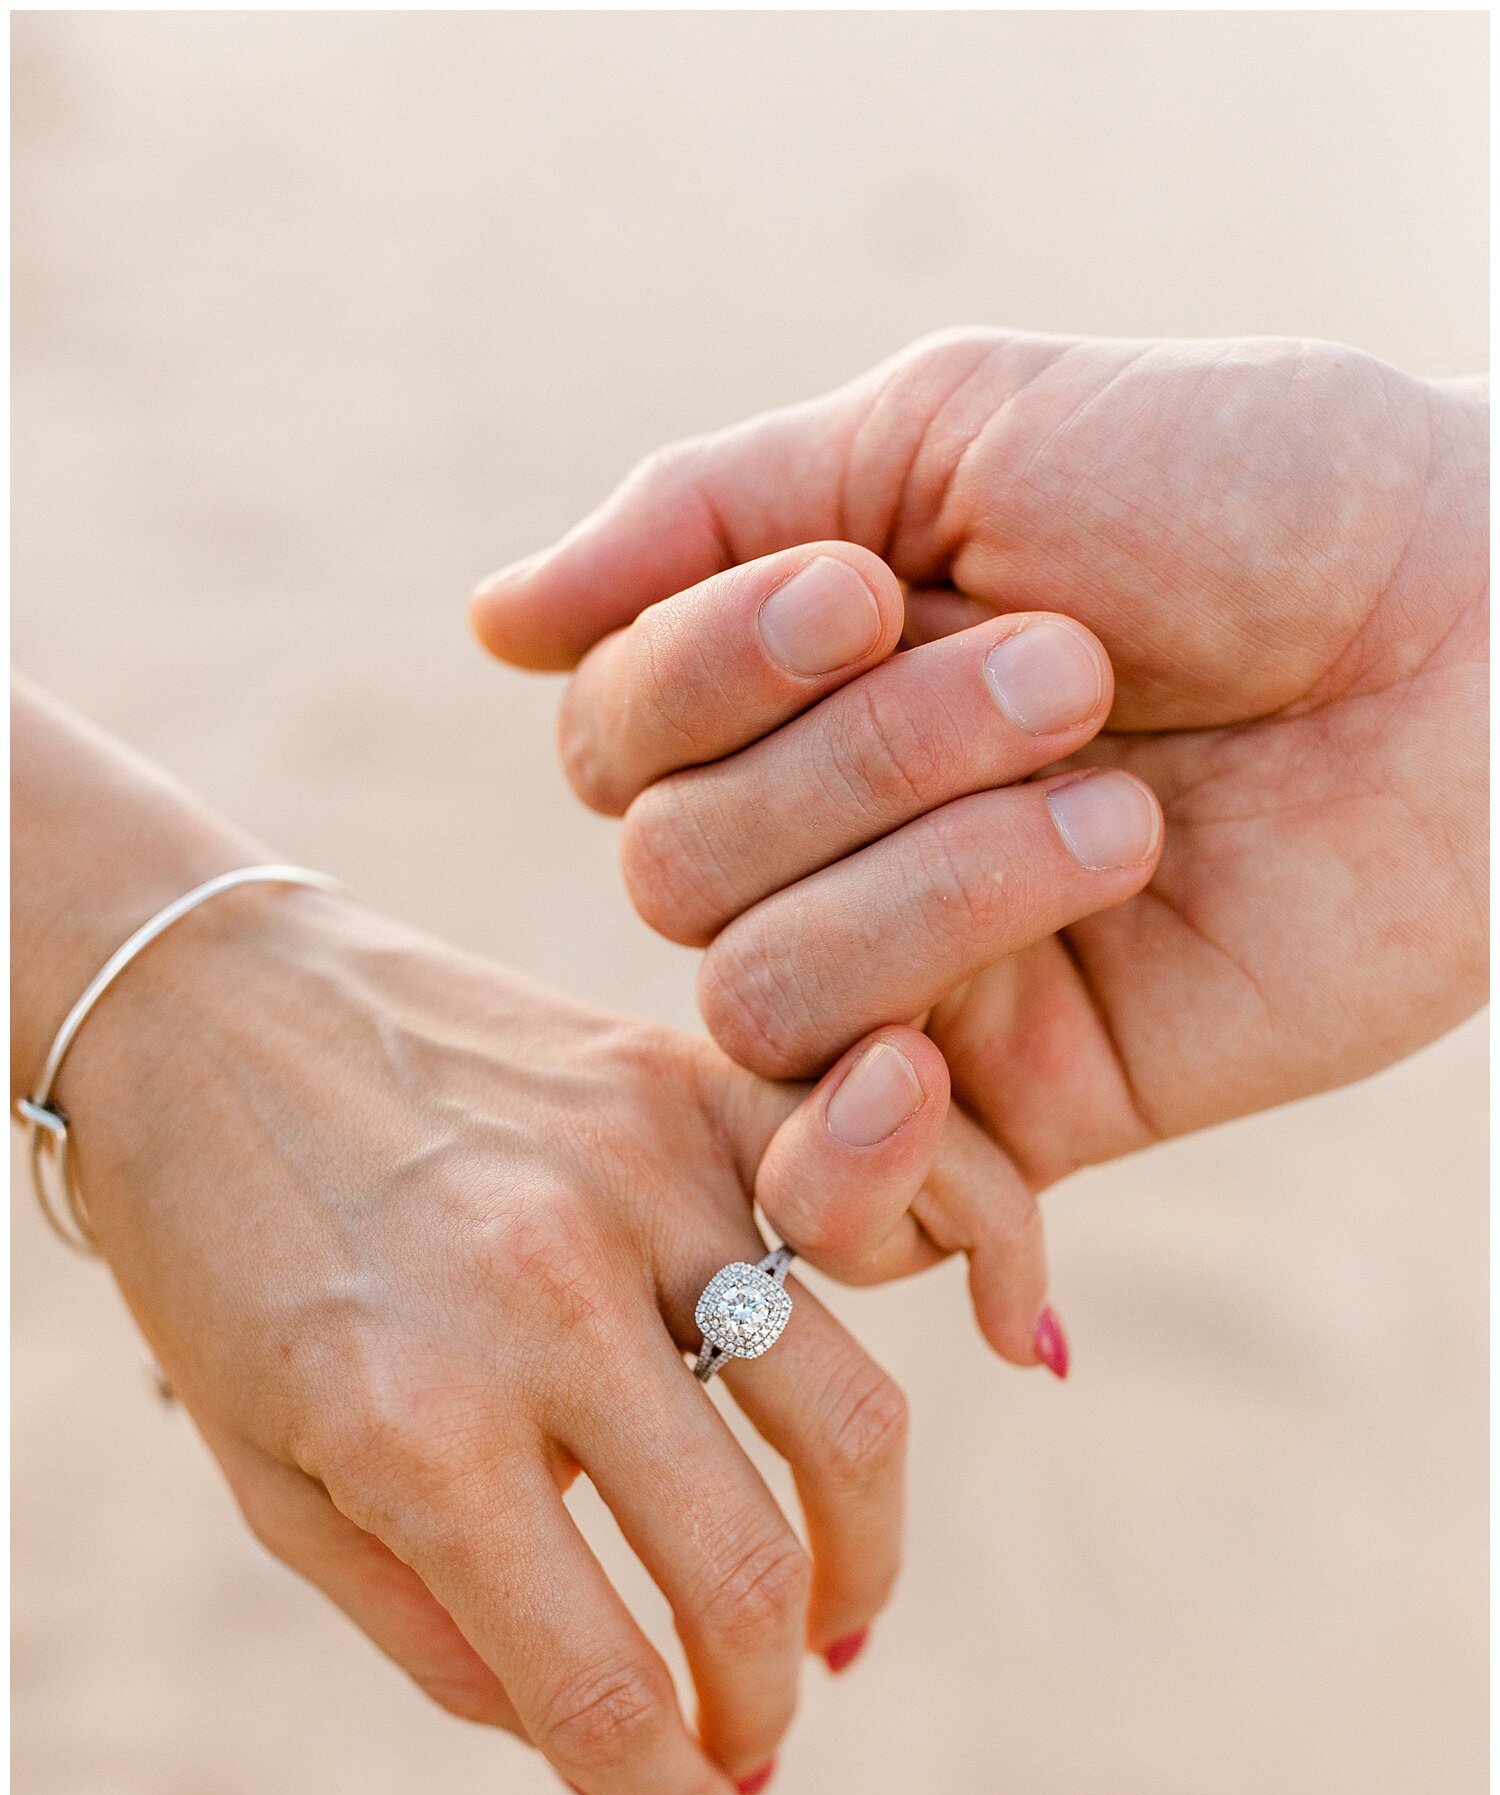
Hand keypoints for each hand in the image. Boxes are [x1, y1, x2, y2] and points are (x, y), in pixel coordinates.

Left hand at [47, 871, 995, 1794]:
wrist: (194, 1001)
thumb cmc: (211, 1252)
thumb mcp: (264, 1474)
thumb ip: (430, 1626)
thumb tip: (595, 1734)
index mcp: (413, 1420)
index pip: (595, 1683)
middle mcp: (542, 1300)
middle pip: (740, 1573)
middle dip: (764, 1703)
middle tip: (757, 1736)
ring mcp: (632, 1179)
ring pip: (843, 1418)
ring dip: (861, 1561)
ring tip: (831, 1617)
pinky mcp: (678, 1086)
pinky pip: (873, 1204)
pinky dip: (958, 1288)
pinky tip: (964, 1372)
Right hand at [472, 331, 1486, 1191]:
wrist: (1485, 633)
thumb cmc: (1246, 492)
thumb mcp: (958, 432)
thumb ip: (710, 516)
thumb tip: (488, 620)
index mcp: (802, 690)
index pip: (615, 737)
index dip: (709, 673)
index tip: (879, 588)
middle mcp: (834, 845)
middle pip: (679, 876)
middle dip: (866, 768)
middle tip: (1073, 675)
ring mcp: (923, 988)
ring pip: (761, 1002)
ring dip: (932, 895)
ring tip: (1126, 813)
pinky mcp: (1026, 1117)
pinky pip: (848, 1204)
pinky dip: (851, 1162)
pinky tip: (922, 1084)